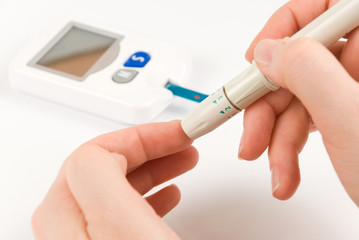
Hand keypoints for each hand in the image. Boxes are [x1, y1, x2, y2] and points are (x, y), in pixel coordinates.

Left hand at [31, 120, 197, 238]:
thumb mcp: (118, 221)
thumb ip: (99, 174)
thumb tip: (102, 148)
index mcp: (66, 211)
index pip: (101, 149)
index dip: (145, 136)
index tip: (179, 132)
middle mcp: (72, 223)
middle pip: (111, 163)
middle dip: (154, 147)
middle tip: (184, 141)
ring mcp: (91, 235)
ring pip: (123, 182)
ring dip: (157, 165)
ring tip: (183, 161)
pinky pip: (129, 206)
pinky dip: (153, 192)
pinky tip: (170, 193)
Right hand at [240, 0, 358, 205]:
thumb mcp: (350, 117)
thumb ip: (307, 72)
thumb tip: (270, 52)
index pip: (321, 7)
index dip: (283, 28)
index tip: (256, 61)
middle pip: (298, 63)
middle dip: (267, 105)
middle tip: (249, 132)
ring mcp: (352, 90)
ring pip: (294, 97)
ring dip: (274, 137)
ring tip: (275, 169)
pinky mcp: (342, 115)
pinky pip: (303, 119)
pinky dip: (287, 147)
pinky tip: (285, 171)